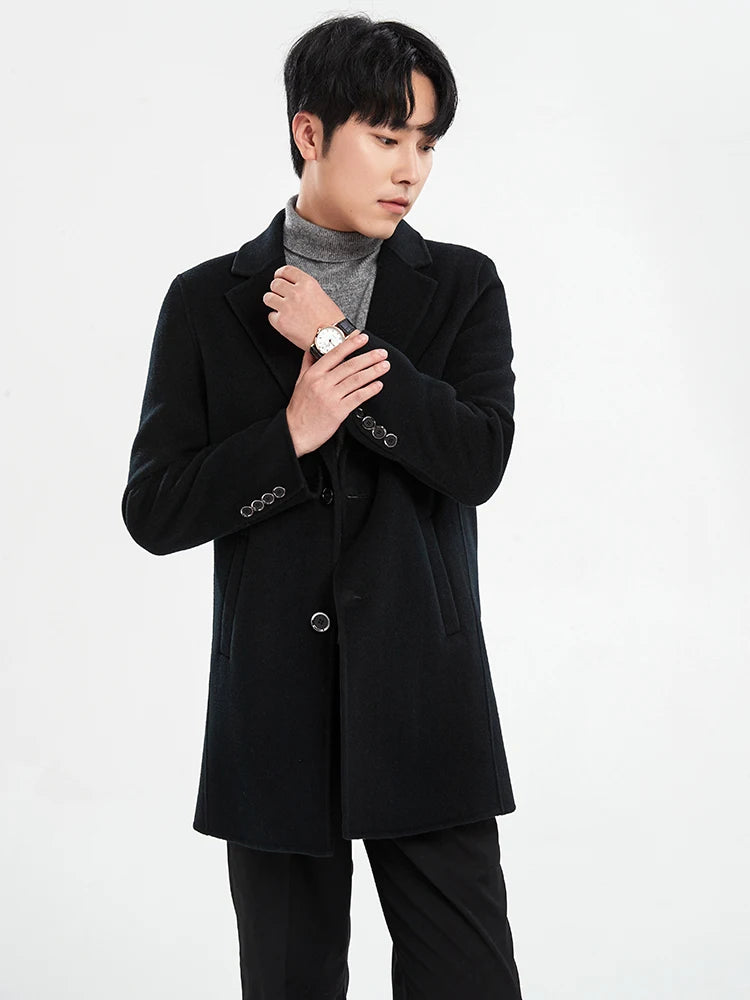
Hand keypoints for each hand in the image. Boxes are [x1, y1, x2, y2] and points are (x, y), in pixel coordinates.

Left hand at [263, 264, 343, 350]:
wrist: (331, 338)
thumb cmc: (330, 320)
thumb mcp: (321, 295)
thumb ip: (305, 289)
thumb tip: (292, 288)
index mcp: (307, 284)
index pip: (286, 270)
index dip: (279, 274)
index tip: (278, 278)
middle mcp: (296, 293)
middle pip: (275, 284)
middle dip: (276, 290)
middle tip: (281, 297)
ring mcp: (287, 307)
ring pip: (268, 298)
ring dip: (272, 302)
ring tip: (280, 309)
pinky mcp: (281, 322)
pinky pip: (270, 316)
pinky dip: (276, 319)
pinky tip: (286, 322)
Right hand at [285, 331, 390, 455]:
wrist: (295, 432)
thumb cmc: (299, 410)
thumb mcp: (299, 382)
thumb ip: (307, 365)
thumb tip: (311, 350)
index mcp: (314, 374)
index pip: (334, 354)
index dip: (351, 345)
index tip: (363, 338)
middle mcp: (322, 383)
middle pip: (349, 366)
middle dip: (368, 357)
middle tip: (381, 353)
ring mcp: (331, 397)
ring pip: (356, 380)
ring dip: (373, 372)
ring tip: (384, 366)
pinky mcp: (338, 411)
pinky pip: (357, 397)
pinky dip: (369, 390)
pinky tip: (378, 385)